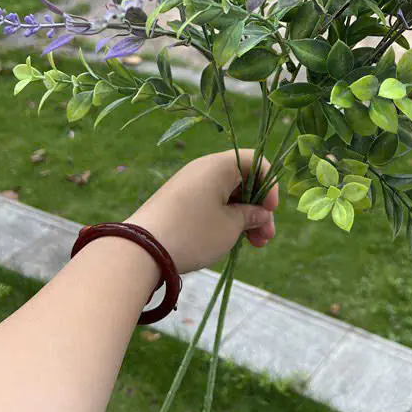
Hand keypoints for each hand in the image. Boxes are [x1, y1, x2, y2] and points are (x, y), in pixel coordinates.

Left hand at [125, 150, 276, 273]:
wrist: (141, 249)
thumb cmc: (193, 233)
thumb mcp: (230, 227)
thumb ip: (251, 216)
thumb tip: (260, 213)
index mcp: (220, 165)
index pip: (256, 162)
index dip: (270, 185)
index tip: (270, 211)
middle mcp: (204, 168)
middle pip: (243, 181)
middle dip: (258, 209)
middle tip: (265, 238)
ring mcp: (190, 183)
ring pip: (228, 194)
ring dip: (243, 217)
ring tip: (252, 245)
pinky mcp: (179, 200)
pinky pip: (211, 202)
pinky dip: (225, 217)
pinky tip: (230, 239)